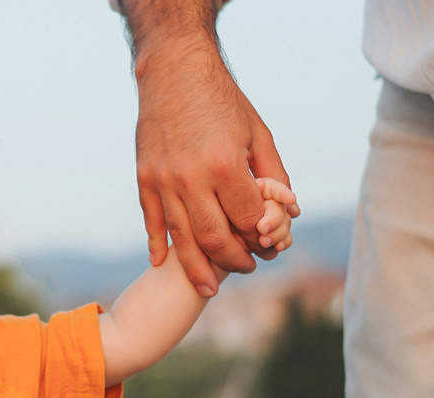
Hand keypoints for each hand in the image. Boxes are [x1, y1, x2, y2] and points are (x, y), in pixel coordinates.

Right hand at [134, 41, 289, 296]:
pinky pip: (152, 221)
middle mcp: (192, 177)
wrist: (174, 72)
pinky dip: (159, 245)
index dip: (260, 239)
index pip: (246, 220)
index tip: (267, 247)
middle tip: (246, 267)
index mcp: (226, 165)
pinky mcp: (145, 178)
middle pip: (214, 238)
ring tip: (209, 289)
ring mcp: (164, 180)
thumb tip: (289, 211)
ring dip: (196, 269)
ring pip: (182, 238)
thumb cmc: (223, 101)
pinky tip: (164, 263)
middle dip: (233, 260)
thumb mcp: (258, 133)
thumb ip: (273, 175)